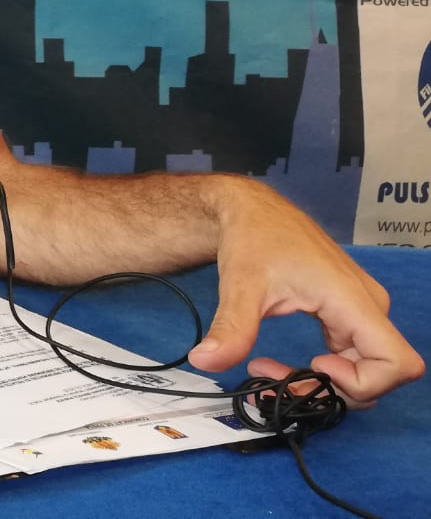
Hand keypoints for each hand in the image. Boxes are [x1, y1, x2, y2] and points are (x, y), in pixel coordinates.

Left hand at [186, 183, 424, 404]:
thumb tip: (204, 360)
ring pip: (362, 371)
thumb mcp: (241, 286)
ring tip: (267, 371)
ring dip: (319, 385)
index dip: (365, 381)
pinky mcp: (346, 314)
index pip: (399, 363)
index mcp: (352, 299)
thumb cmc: (254, 239)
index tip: (316, 365)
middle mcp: (367, 307)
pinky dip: (317, 372)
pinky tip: (277, 365)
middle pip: (379, 376)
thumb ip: (231, 328)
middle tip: (274, 380)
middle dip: (329, 391)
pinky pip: (348, 357)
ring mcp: (359, 311)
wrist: (252, 211)